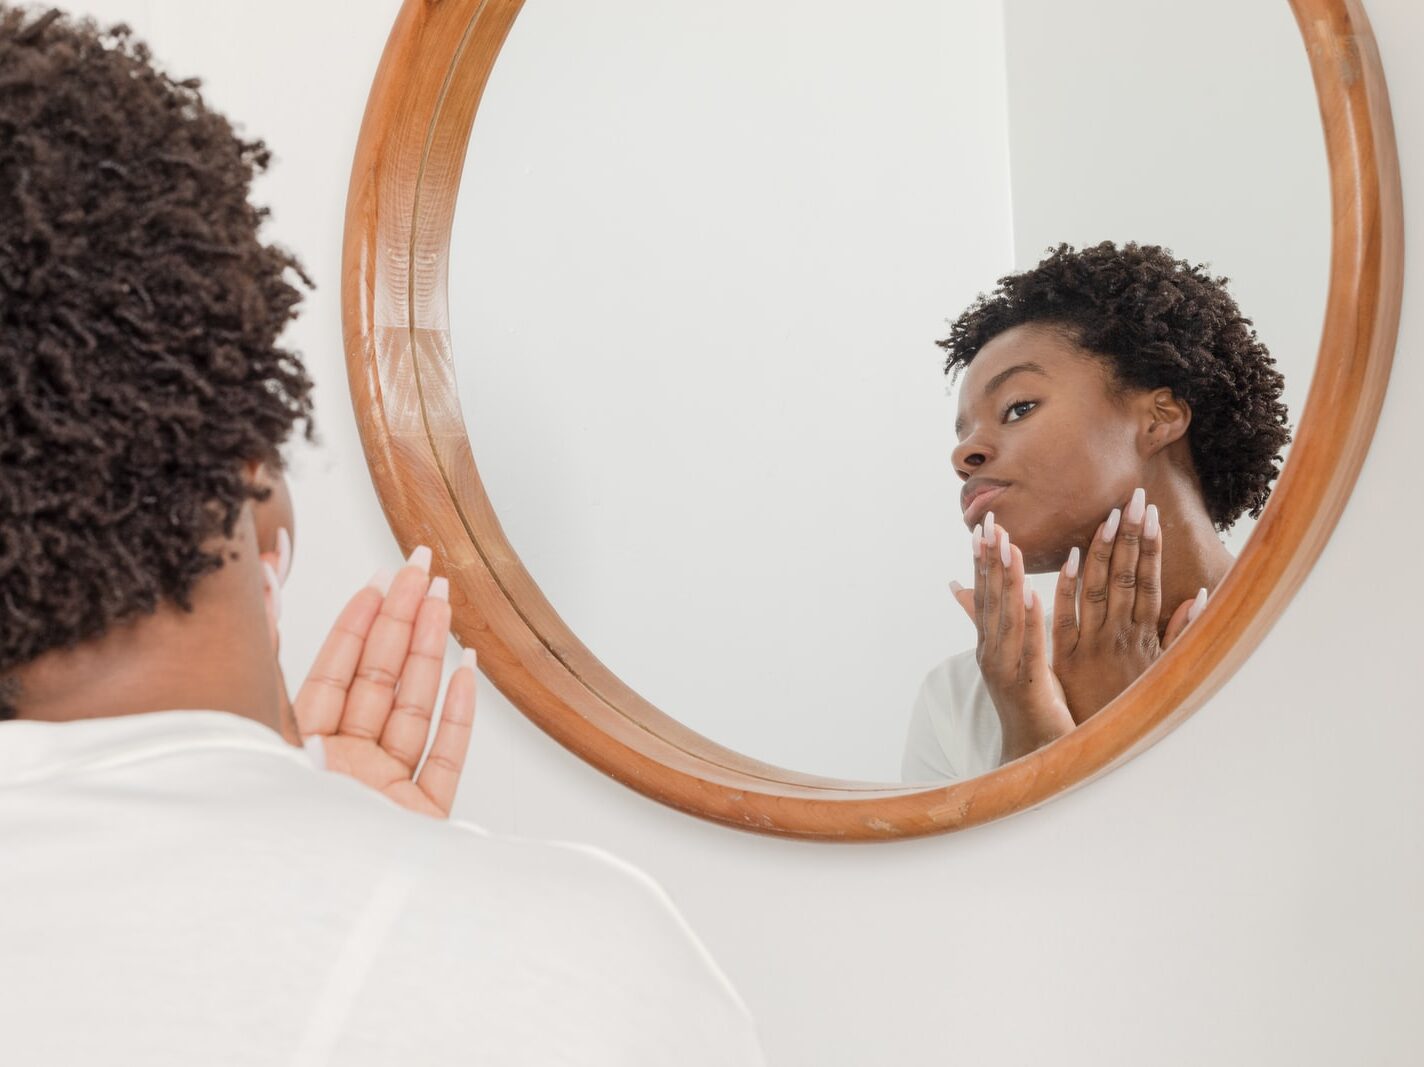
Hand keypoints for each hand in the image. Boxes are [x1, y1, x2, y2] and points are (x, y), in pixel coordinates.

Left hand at [262, 542, 476, 818]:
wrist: (307, 920)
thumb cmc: (272, 836)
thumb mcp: (252, 730)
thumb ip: (262, 656)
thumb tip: (260, 585)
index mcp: (299, 751)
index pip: (335, 672)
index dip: (359, 621)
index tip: (380, 580)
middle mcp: (344, 768)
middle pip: (380, 681)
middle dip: (403, 619)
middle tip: (423, 568)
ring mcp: (385, 794)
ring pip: (415, 708)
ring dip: (433, 651)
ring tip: (446, 602)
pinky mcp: (422, 824)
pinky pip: (446, 759)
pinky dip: (459, 715)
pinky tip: (467, 672)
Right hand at [955, 514, 1075, 763]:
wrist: (1033, 756)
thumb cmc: (1028, 704)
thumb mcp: (1008, 657)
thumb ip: (987, 621)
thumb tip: (958, 587)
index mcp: (990, 645)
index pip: (984, 595)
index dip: (983, 561)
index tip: (983, 528)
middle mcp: (992, 653)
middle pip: (990, 600)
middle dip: (991, 561)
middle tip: (991, 525)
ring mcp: (1006, 670)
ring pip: (1007, 617)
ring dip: (1008, 581)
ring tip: (1009, 548)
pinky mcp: (1029, 686)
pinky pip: (1031, 647)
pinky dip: (1030, 620)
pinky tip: (1033, 594)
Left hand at [1050, 488, 1204, 722]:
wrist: (1102, 748)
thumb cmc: (1132, 708)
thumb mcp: (1163, 672)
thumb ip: (1179, 634)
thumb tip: (1199, 596)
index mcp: (1142, 636)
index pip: (1148, 581)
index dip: (1150, 547)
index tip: (1151, 514)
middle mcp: (1120, 635)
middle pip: (1126, 577)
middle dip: (1131, 536)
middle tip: (1135, 497)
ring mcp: (1093, 644)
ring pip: (1099, 589)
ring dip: (1103, 551)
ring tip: (1110, 515)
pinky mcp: (1066, 658)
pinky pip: (1065, 617)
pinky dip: (1068, 587)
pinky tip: (1070, 558)